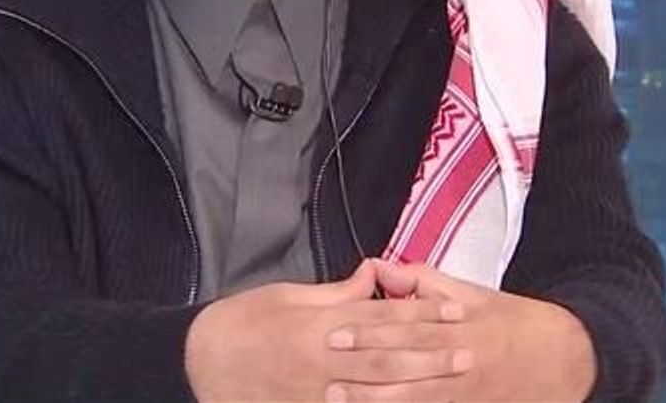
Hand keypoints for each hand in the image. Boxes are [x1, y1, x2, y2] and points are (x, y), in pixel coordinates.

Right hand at [184, 260, 470, 401]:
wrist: (196, 362)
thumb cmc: (242, 323)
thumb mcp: (289, 296)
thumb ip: (337, 293)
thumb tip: (374, 275)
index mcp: (321, 325)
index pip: (383, 318)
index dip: (422, 315)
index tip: (456, 313)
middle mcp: (323, 360)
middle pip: (388, 356)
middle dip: (431, 354)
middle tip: (469, 352)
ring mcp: (315, 393)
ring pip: (375, 389)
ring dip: (416, 385)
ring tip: (451, 381)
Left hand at [323, 259, 596, 401]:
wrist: (567, 358)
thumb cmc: (515, 322)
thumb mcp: (475, 294)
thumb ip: (425, 283)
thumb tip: (382, 268)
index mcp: (461, 323)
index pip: (407, 324)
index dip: (369, 328)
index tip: (335, 330)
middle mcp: (462, 358)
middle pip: (405, 361)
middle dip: (363, 362)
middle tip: (326, 363)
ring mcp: (467, 392)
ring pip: (414, 397)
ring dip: (373, 398)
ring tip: (336, 397)